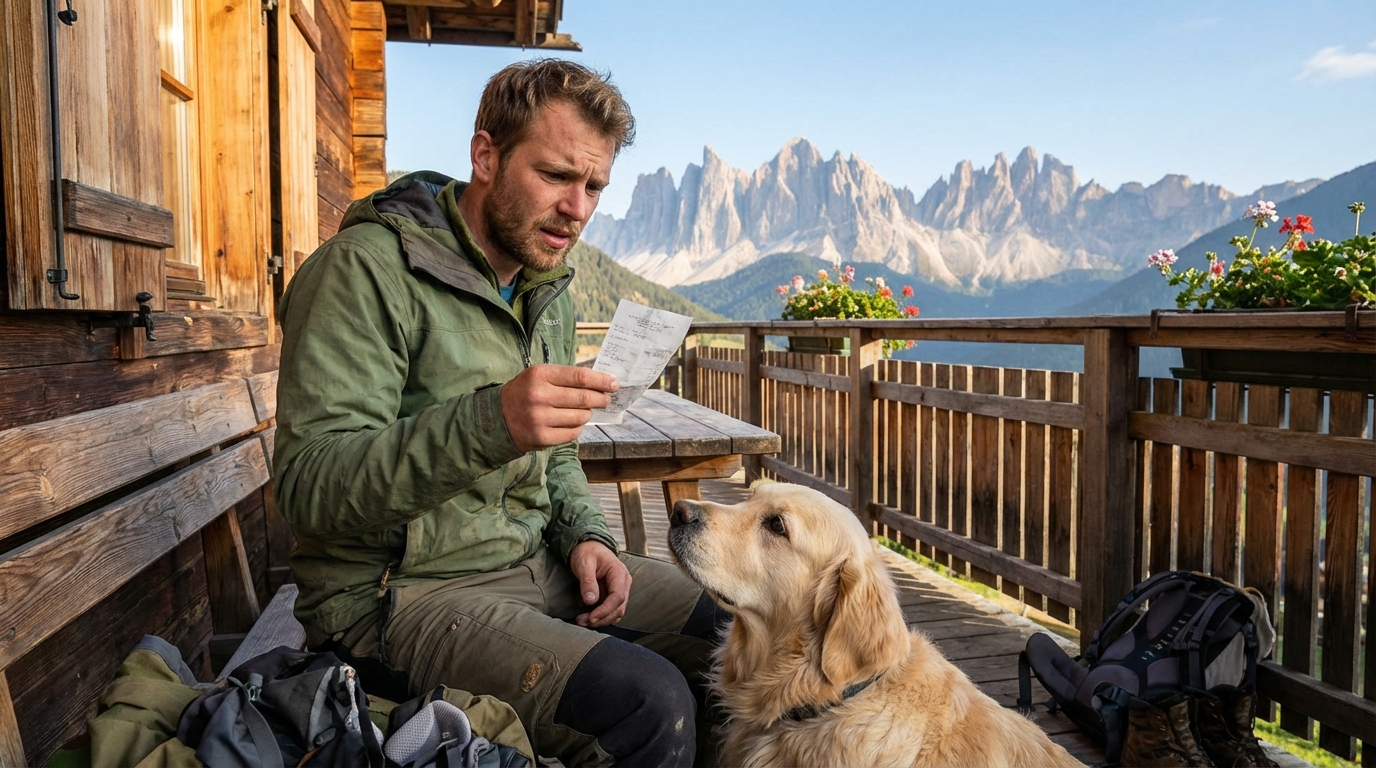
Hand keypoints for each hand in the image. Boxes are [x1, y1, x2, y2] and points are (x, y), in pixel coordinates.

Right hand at [500, 365, 618, 452]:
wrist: (497, 418)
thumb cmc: (525, 392)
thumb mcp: (539, 376)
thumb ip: (566, 377)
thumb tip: (600, 382)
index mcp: (540, 375)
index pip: (580, 377)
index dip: (602, 381)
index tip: (614, 384)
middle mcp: (539, 396)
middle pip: (584, 398)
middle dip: (601, 399)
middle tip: (606, 399)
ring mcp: (540, 418)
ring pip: (581, 417)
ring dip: (587, 414)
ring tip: (583, 411)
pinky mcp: (541, 437)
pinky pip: (573, 433)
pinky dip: (577, 428)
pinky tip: (571, 423)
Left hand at [569, 540, 630, 627]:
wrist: (588, 547)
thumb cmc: (587, 552)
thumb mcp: (585, 564)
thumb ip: (588, 582)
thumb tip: (590, 601)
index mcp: (619, 573)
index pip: (618, 597)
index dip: (605, 610)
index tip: (591, 618)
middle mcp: (623, 583)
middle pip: (618, 608)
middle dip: (601, 618)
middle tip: (582, 621)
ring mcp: (619, 590)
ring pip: (615, 612)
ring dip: (601, 620)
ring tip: (582, 621)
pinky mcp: (612, 595)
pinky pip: (610, 610)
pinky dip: (600, 617)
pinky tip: (587, 618)